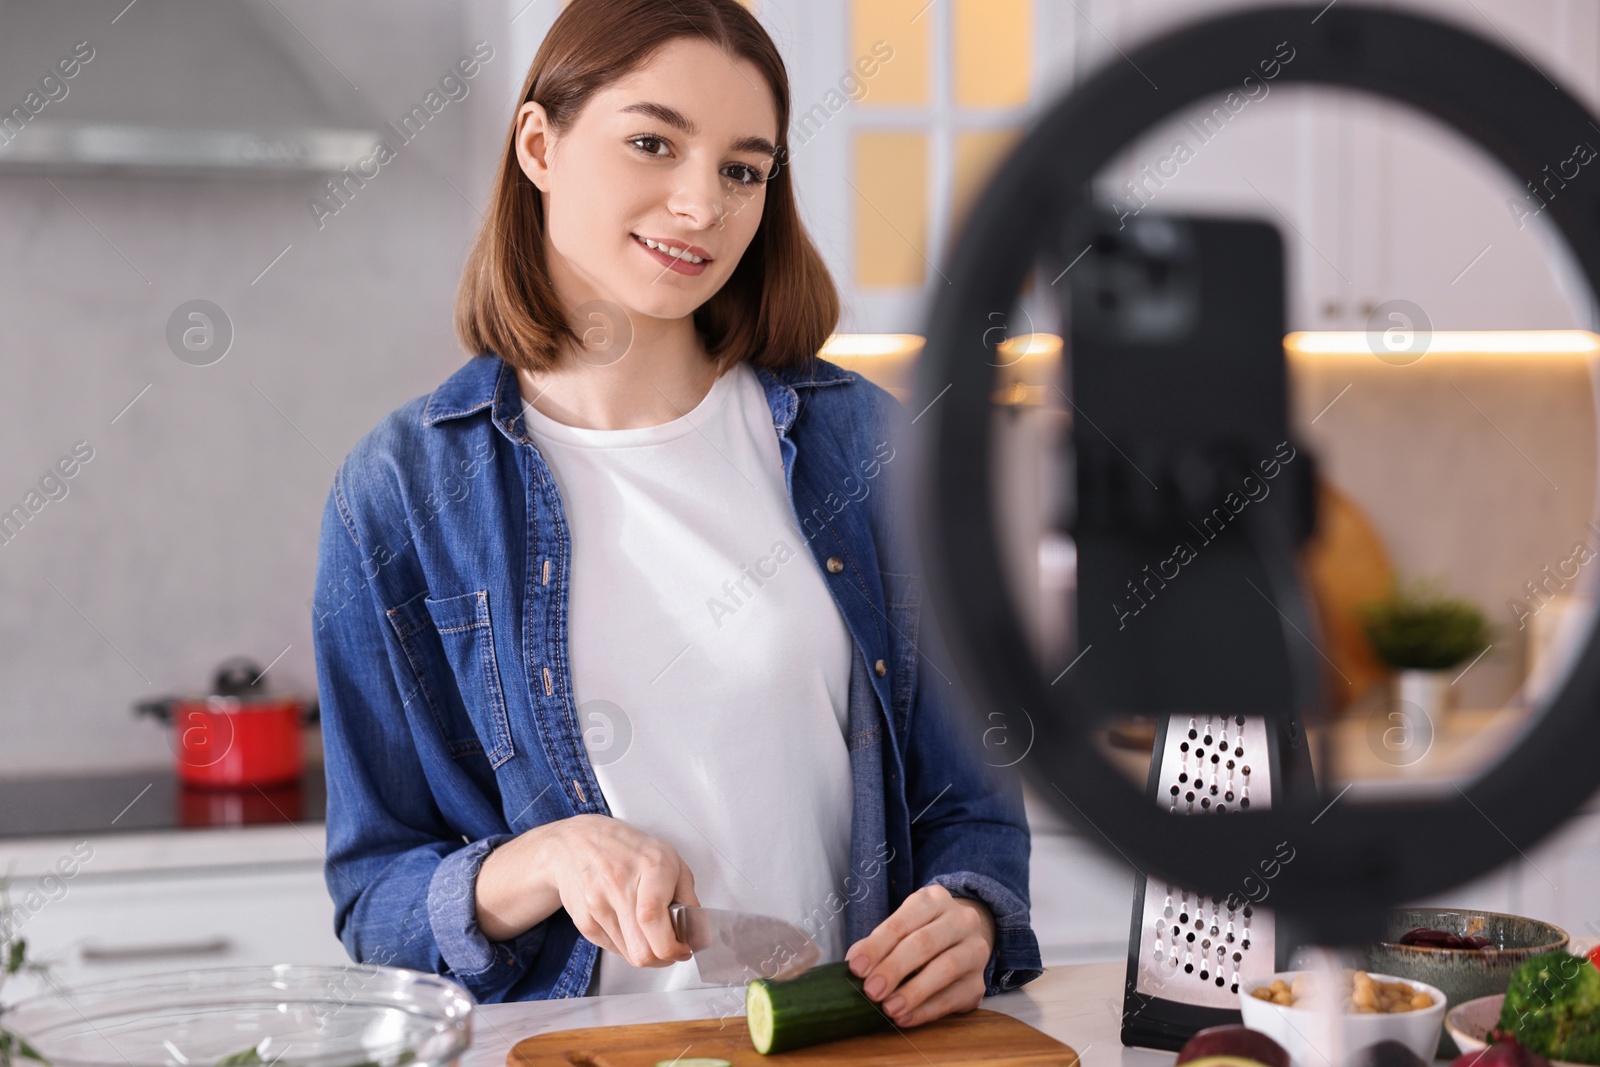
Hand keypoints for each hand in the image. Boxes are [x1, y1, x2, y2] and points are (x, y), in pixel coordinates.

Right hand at [476, 813, 698, 967]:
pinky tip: (630, 925)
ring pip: (628, 956)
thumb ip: (687, 896)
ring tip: (650, 931)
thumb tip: (697, 932)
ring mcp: (597, 905)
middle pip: (641, 951)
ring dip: (646, 952)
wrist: (577, 841)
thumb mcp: (669, 858)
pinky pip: (613, 950)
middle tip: (671, 948)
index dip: (672, 946)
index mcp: (648, 867)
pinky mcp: (583, 921)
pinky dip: (627, 945)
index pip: (653, 920)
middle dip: (663, 958)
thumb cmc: (627, 848)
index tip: (683, 948)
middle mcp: (618, 885)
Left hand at [843, 883, 995, 1027]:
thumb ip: (878, 943)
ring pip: (945, 969)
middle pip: (925, 943)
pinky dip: (926, 1010)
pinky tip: (904, 1018)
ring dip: (913, 992)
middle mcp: (960, 920)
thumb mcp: (902, 927)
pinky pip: (953, 998)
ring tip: (888, 1008)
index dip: (877, 945)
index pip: (903, 922)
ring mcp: (974, 950)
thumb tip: (854, 962)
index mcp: (934, 899)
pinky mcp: (979, 983)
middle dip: (894, 968)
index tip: (856, 968)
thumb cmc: (923, 932)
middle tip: (871, 991)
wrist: (965, 940)